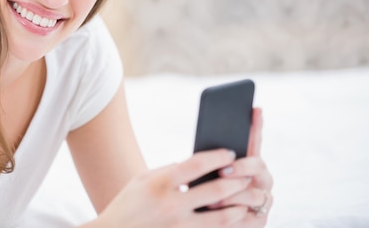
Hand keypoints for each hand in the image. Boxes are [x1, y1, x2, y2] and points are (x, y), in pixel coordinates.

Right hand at [93, 149, 252, 227]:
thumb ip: (166, 170)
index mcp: (160, 183)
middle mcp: (171, 205)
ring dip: (239, 207)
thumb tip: (190, 164)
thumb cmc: (126, 205)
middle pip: (215, 190)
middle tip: (247, 175)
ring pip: (222, 217)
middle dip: (236, 181)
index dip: (217, 157)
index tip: (230, 153)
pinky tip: (236, 219)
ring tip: (246, 199)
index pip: (197, 164)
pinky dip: (229, 225)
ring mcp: (179, 227)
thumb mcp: (141, 180)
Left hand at [214, 107, 273, 226]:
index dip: (256, 125)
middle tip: (223, 170)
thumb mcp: (203, 175)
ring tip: (212, 198)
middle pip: (259, 165)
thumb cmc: (203, 194)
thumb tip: (205, 139)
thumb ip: (210, 160)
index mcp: (247, 162)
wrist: (204, 221)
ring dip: (233, 195)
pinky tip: (218, 211)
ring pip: (255, 193)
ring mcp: (262, 198)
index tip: (255, 109)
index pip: (254, 140)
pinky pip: (251, 215)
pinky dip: (233, 213)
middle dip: (241, 167)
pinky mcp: (260, 219)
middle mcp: (260, 178)